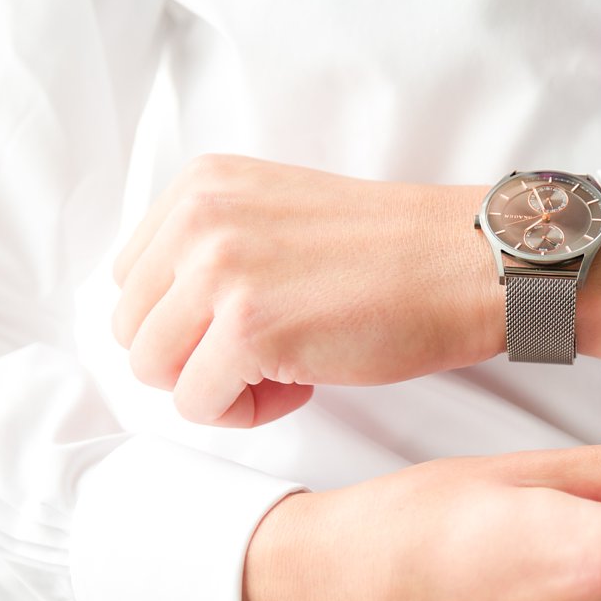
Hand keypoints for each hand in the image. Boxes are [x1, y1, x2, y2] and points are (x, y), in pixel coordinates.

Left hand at [110, 154, 600, 428]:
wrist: (468, 264)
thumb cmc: (392, 255)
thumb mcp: (277, 218)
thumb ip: (213, 250)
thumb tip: (165, 324)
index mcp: (201, 187)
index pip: (131, 281)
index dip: (186, 322)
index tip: (249, 324)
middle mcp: (199, 219)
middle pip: (133, 330)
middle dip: (193, 359)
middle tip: (267, 356)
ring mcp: (219, 272)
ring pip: (154, 371)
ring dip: (215, 388)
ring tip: (282, 372)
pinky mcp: (246, 329)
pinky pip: (198, 406)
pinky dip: (246, 413)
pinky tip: (302, 385)